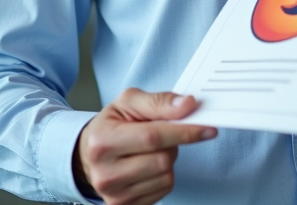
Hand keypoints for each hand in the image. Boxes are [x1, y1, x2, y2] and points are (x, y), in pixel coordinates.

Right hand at [74, 88, 216, 204]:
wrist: (89, 154)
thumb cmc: (111, 125)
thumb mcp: (128, 103)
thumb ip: (158, 101)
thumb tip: (187, 105)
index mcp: (103, 141)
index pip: (153, 137)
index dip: (184, 131)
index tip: (207, 128)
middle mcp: (106, 172)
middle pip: (163, 160)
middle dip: (172, 144)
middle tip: (161, 134)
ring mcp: (115, 194)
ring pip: (166, 177)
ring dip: (168, 160)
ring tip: (150, 150)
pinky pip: (163, 190)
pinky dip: (163, 175)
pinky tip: (148, 166)